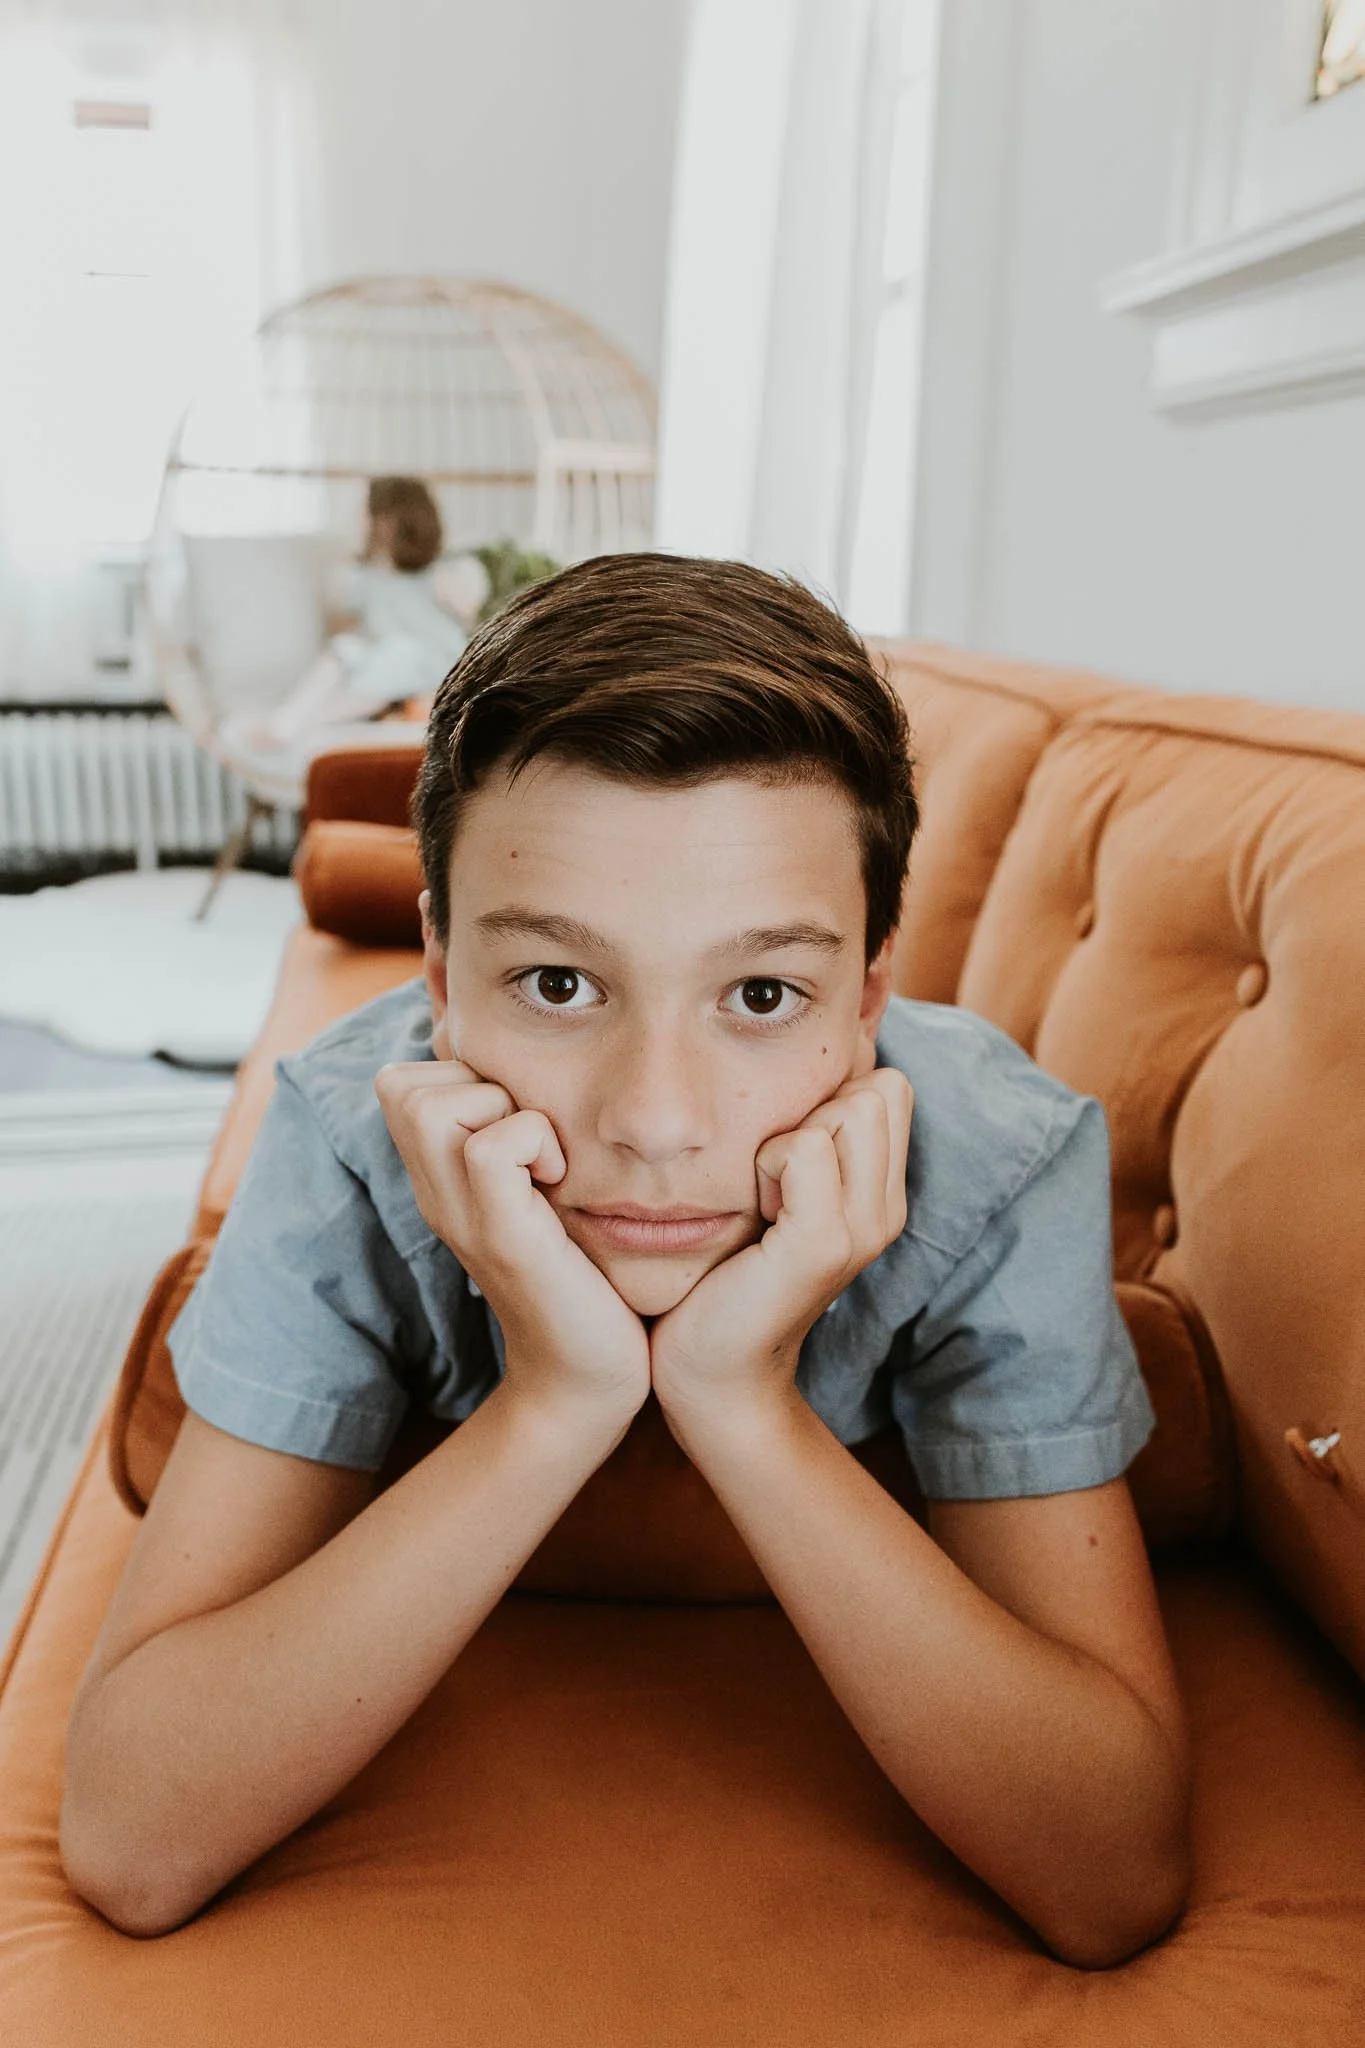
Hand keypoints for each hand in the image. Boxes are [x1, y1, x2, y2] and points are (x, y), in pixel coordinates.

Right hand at [375, 1054, 650, 1429]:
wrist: (586, 1374)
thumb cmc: (580, 1275)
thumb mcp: (539, 1189)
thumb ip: (519, 1136)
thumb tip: (537, 1071)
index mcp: (440, 1179)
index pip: (399, 1080)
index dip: (456, 1072)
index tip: (513, 1115)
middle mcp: (436, 1194)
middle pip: (401, 1083)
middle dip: (473, 1082)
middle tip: (527, 1132)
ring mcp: (461, 1215)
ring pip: (433, 1106)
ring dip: (503, 1109)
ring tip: (543, 1158)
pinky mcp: (502, 1236)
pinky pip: (487, 1148)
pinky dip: (532, 1141)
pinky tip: (559, 1180)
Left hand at [649, 1067, 913, 1438]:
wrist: (714, 1372)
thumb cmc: (727, 1273)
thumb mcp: (779, 1195)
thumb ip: (806, 1137)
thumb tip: (807, 1070)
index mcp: (882, 1195)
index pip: (888, 1085)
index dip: (831, 1097)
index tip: (787, 1158)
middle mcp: (887, 1210)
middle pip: (875, 1088)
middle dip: (815, 1110)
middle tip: (773, 1179)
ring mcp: (863, 1228)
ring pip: (850, 1107)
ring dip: (790, 1136)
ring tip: (764, 1197)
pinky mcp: (822, 1244)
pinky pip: (806, 1149)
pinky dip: (768, 1164)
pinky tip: (755, 1212)